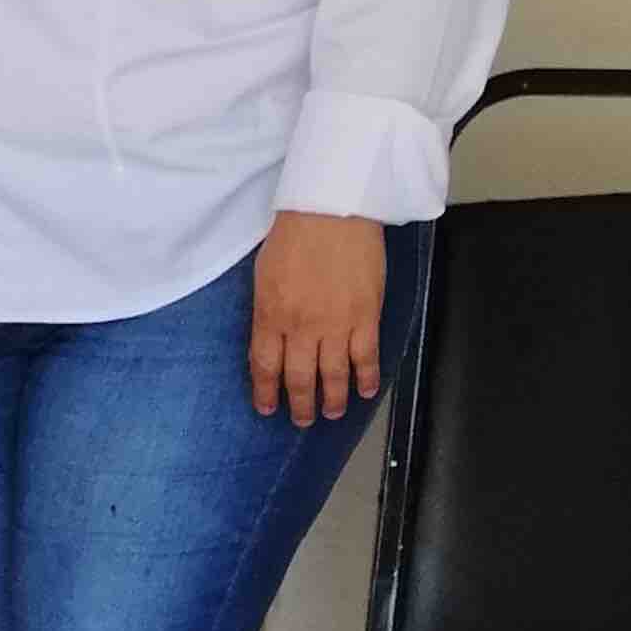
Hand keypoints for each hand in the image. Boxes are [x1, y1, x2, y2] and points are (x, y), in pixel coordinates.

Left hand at [247, 211, 383, 422]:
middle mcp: (302, 327)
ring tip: (332, 413)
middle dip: (300, 405)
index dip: (266, 391)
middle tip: (301, 420)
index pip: (265, 366)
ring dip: (333, 399)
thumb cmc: (295, 233)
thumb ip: (267, 310)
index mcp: (271, 315)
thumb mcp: (264, 273)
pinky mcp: (366, 316)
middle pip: (299, 378)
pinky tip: (366, 392)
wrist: (332, 210)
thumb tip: (270, 336)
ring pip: (333, 376)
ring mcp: (336, 324)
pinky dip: (366, 379)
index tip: (267, 407)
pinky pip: (366, 357)